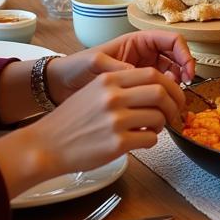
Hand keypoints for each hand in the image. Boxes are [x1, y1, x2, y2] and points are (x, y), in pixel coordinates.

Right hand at [2, 67, 185, 178]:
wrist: (45, 145)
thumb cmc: (70, 121)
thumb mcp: (93, 91)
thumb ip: (122, 86)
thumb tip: (156, 89)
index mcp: (109, 80)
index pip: (153, 74)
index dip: (170, 85)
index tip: (174, 94)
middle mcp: (113, 96)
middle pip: (160, 92)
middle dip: (174, 103)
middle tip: (173, 112)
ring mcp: (116, 120)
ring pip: (158, 117)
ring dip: (162, 124)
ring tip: (153, 128)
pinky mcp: (117, 143)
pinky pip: (150, 139)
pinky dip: (152, 140)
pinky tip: (142, 140)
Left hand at [46, 30, 195, 103]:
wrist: (60, 86)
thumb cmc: (76, 67)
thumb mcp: (95, 62)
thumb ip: (118, 66)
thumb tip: (140, 74)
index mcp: (138, 41)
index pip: (173, 41)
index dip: (185, 54)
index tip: (187, 74)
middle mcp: (145, 54)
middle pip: (177, 59)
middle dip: (185, 74)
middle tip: (182, 94)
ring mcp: (143, 71)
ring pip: (171, 76)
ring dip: (176, 88)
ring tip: (170, 104)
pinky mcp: (139, 89)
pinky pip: (159, 91)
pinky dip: (164, 99)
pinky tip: (159, 109)